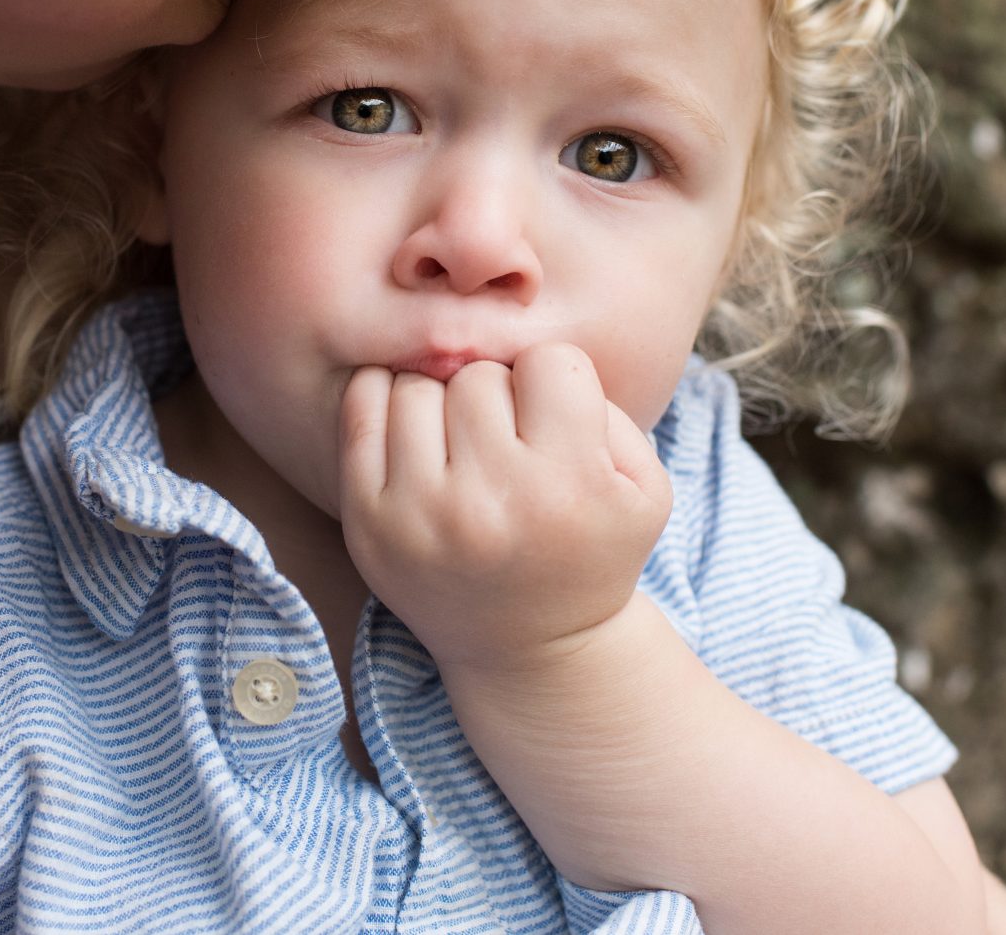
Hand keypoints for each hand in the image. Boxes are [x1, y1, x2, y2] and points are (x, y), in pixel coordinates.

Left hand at [337, 342, 672, 671]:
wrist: (529, 650)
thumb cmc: (592, 550)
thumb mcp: (645, 487)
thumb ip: (605, 406)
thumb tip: (524, 355)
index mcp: (568, 487)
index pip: (549, 363)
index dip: (557, 386)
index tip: (555, 425)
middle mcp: (489, 501)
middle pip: (479, 375)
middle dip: (498, 397)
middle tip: (508, 444)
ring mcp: (419, 513)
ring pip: (419, 385)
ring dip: (443, 403)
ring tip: (464, 447)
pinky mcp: (366, 522)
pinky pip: (360, 409)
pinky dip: (386, 405)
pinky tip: (416, 437)